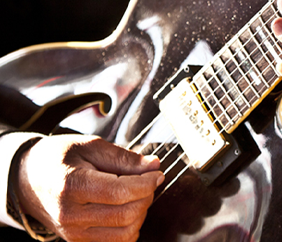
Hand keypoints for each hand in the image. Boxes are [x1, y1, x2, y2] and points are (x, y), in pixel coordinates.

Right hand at [15, 134, 163, 241]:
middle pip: (126, 214)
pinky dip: (130, 226)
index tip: (157, 173)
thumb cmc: (57, 157)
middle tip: (149, 179)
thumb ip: (123, 158)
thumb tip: (154, 165)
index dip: (146, 183)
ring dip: (141, 212)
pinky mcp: (78, 241)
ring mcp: (73, 233)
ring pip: (125, 234)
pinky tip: (128, 207)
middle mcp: (71, 215)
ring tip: (137, 192)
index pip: (120, 192)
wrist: (28, 178)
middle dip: (147, 196)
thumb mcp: (89, 147)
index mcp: (71, 185)